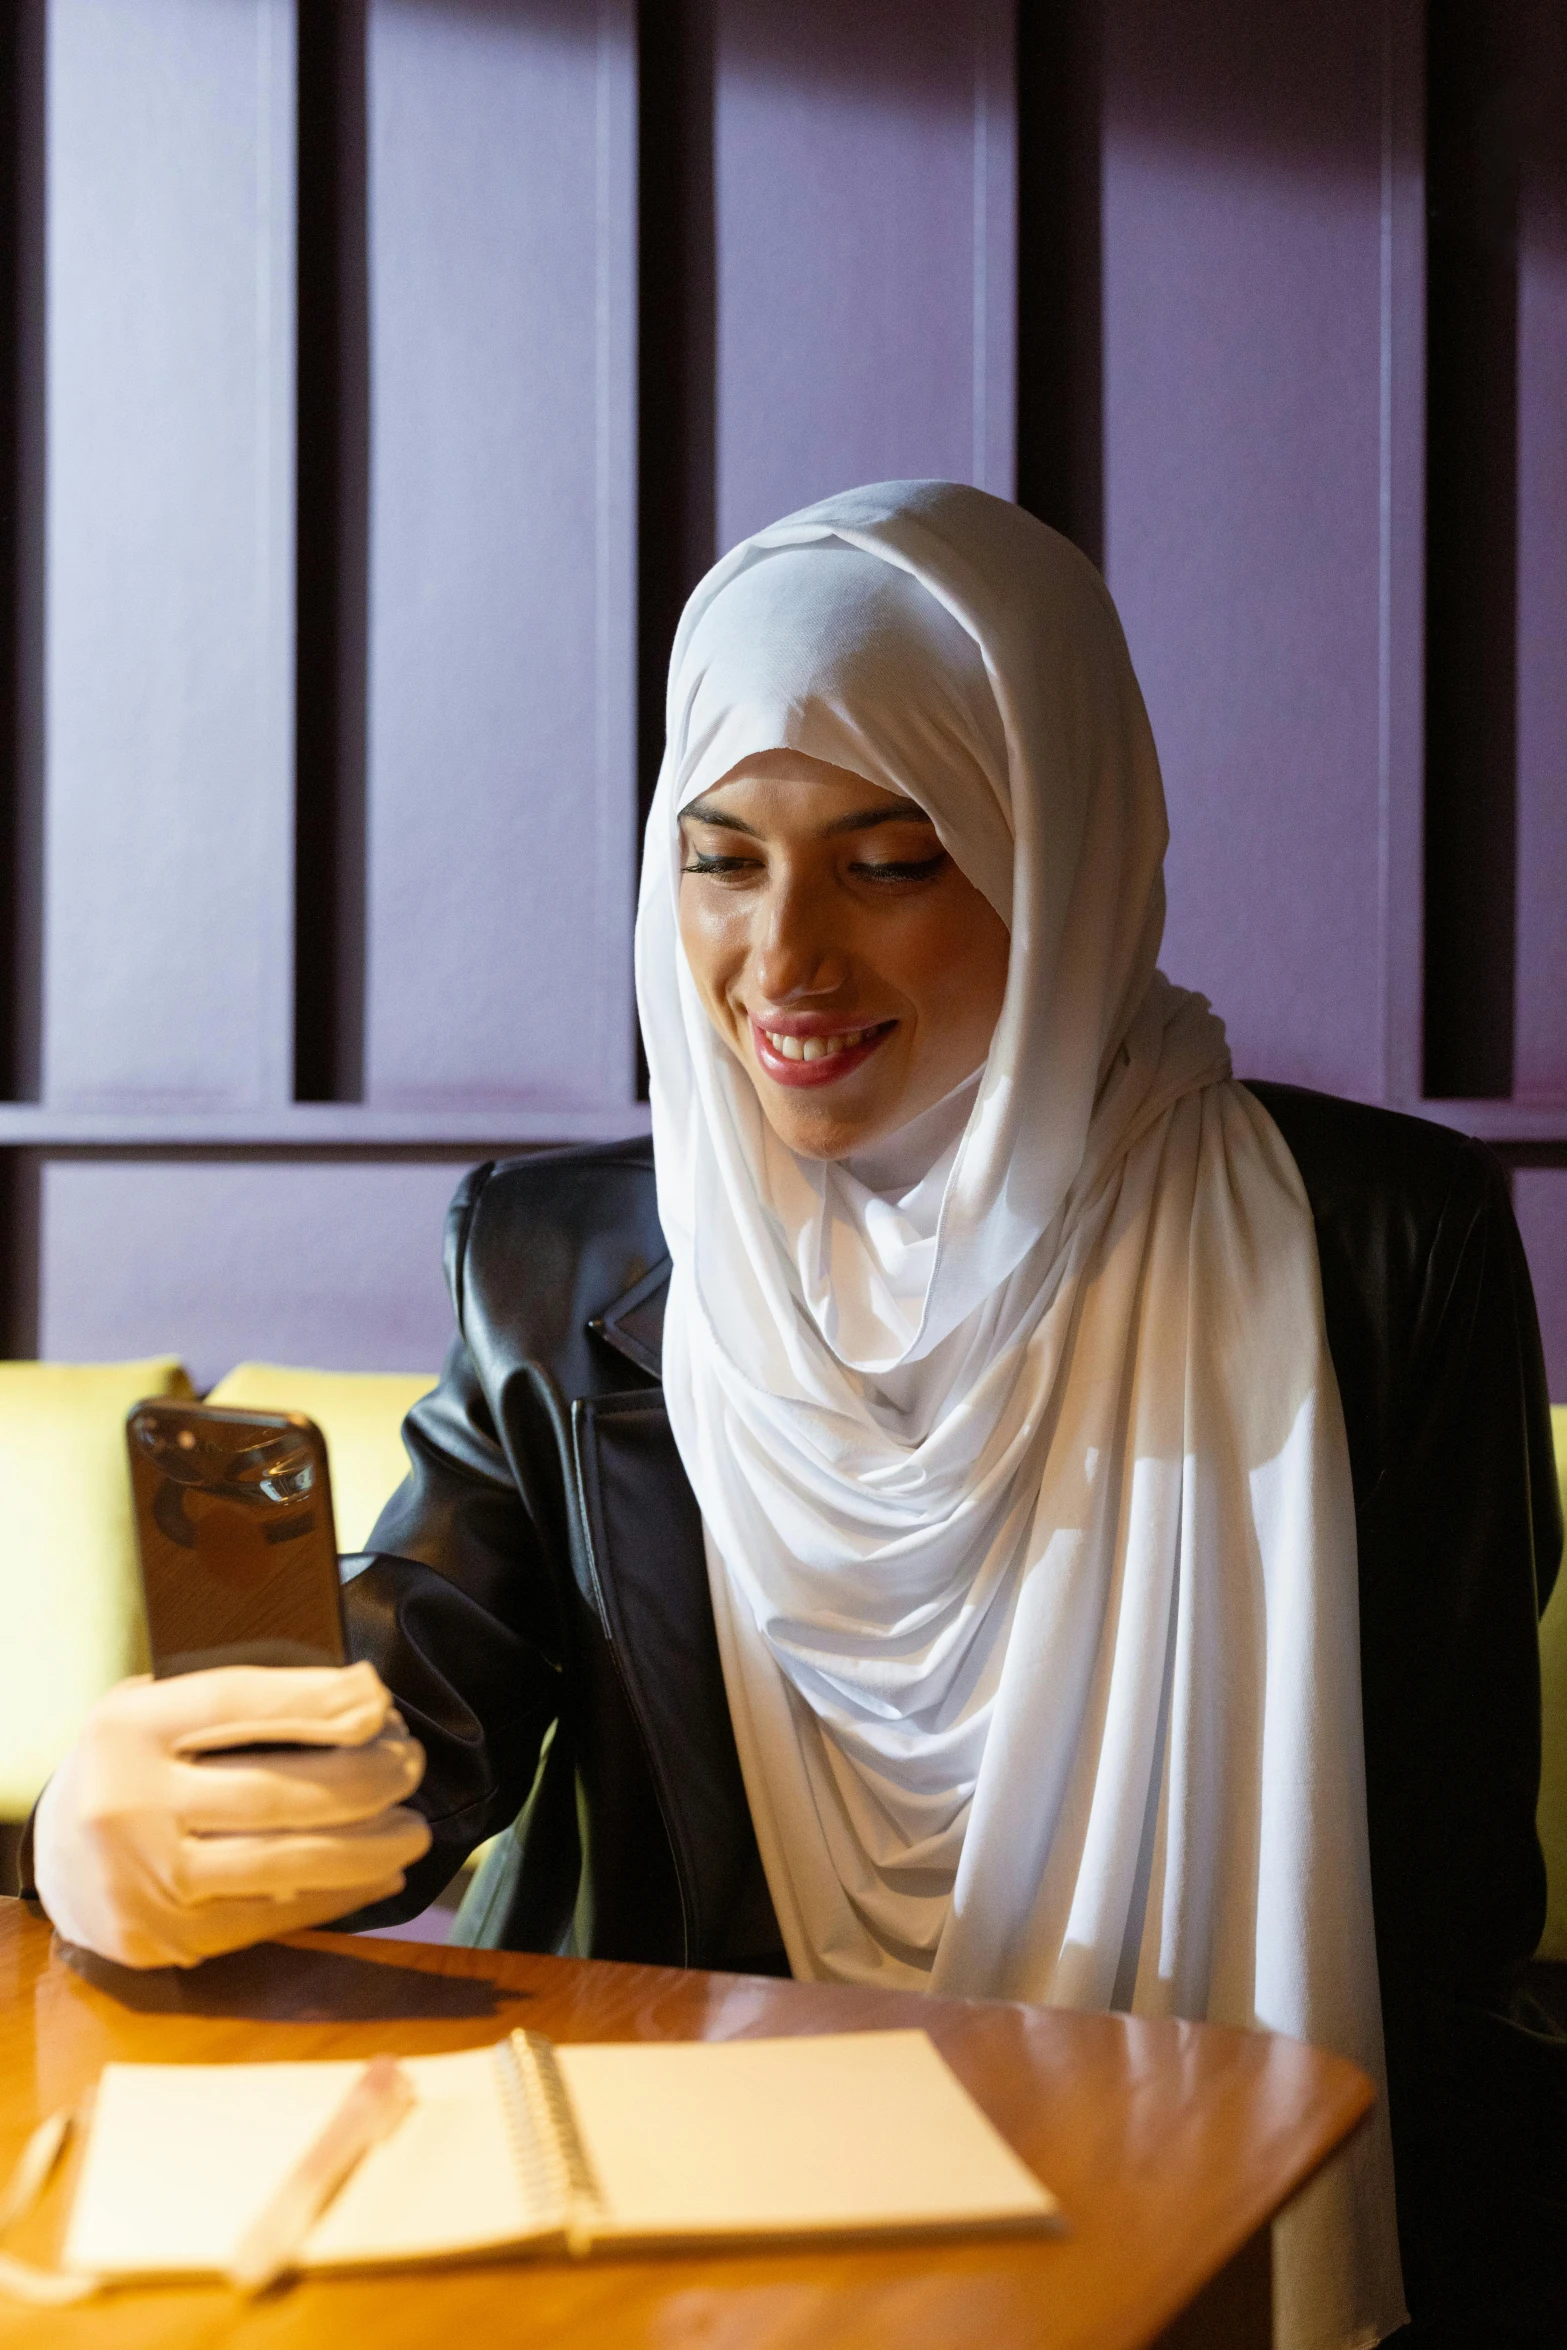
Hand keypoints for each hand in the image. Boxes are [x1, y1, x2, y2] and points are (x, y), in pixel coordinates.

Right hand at [32, 1662, 430, 1967]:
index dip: (316, 1701)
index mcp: (130, 1728)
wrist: (55, 1857)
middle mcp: (129, 1803)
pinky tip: (379, 1875)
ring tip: (414, 1829)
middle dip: (365, 1780)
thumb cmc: (133, 1766)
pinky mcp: (164, 1938)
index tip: (378, 1701)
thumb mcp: (159, 1707)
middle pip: (274, 1792)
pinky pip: (270, 1919)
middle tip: (410, 1767)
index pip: (237, 1703)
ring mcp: (145, 1879)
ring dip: (368, 1847)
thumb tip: (360, 1699)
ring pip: (283, 1863)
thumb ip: (241, 1700)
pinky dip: (336, 1897)